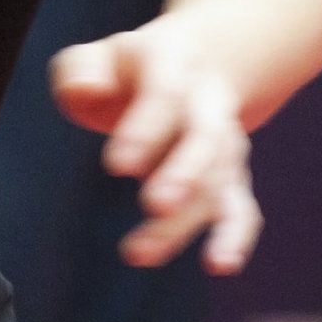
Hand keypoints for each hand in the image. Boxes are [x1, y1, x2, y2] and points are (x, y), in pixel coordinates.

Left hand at [49, 12, 261, 275]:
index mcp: (171, 62)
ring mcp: (224, 139)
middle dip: (184, 173)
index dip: (145, 129)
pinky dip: (235, 234)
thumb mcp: (94, 58)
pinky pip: (241, 206)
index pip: (165, 93)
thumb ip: (80, 71)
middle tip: (155, 205)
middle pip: (206, 136)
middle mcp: (207, 100)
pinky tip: (220, 264)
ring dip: (186, 219)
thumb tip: (90, 90)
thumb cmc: (123, 71)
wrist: (187, 67)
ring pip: (218, 180)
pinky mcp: (229, 176)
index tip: (116, 165)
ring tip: (142, 253)